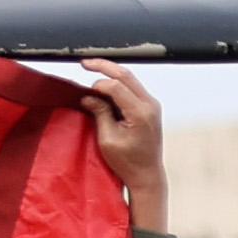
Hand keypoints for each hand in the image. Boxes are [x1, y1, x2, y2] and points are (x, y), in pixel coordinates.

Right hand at [78, 64, 164, 233]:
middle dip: (104, 66)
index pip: (116, 86)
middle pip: (126, 75)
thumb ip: (100, 113)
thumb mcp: (108, 139)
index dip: (98, 85)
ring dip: (111, 72)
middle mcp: (150, 105)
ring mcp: (152, 105)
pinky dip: (118, 83)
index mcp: (140, 114)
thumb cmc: (128, 162)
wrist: (147, 175)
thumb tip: (89, 95)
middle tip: (85, 62)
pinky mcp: (150, 107)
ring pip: (130, 78)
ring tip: (92, 68)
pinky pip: (133, 87)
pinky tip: (105, 83)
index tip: (85, 93)